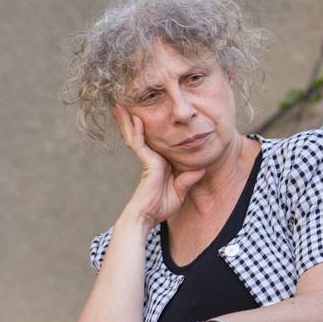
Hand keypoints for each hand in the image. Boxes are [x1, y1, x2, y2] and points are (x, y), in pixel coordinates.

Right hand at [114, 106, 204, 225]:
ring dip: (128, 119)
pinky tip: (134, 118)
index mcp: (160, 162)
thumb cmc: (161, 208)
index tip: (148, 111)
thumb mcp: (180, 192)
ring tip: (121, 104)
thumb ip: (188, 180)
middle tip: (126, 103)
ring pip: (136, 135)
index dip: (148, 127)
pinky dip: (137, 131)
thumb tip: (201, 170)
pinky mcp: (147, 163)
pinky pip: (140, 144)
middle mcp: (152, 158)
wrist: (147, 218)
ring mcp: (148, 159)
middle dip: (132, 119)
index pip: (155, 140)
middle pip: (141, 133)